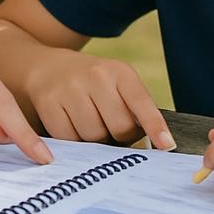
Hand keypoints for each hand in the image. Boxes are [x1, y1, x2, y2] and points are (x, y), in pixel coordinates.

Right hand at [24, 48, 174, 149]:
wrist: (47, 67)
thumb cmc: (92, 83)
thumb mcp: (117, 83)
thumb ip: (135, 109)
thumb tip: (154, 145)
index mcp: (120, 71)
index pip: (142, 102)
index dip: (155, 126)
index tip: (167, 145)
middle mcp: (96, 76)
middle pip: (120, 128)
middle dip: (121, 137)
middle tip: (114, 131)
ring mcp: (70, 89)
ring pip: (94, 137)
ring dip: (96, 141)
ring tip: (91, 123)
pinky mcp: (49, 104)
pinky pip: (70, 140)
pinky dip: (75, 141)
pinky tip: (73, 125)